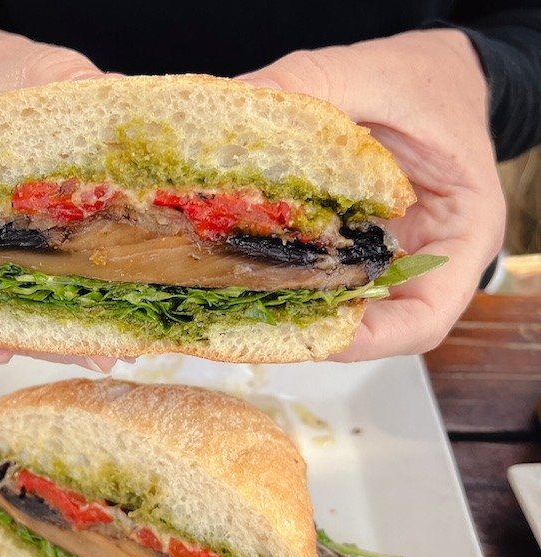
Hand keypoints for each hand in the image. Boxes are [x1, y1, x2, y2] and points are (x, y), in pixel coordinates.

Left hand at [239, 29, 504, 359]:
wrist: (432, 76)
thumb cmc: (429, 80)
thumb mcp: (381, 72)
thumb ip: (317, 82)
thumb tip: (244, 101)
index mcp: (461, 233)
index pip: (425, 318)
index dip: (372, 340)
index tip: (319, 333)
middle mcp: (422, 259)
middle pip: (374, 325)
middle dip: (314, 327)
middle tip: (254, 313)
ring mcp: (385, 259)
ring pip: (340, 306)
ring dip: (291, 306)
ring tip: (239, 294)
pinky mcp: (353, 248)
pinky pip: (320, 275)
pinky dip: (283, 273)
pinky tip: (242, 259)